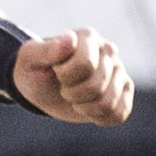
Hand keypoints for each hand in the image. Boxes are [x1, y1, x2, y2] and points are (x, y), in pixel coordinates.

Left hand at [15, 28, 132, 124]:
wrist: (41, 87)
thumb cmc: (35, 70)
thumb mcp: (30, 59)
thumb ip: (47, 49)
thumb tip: (70, 39)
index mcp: (88, 37)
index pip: (86, 64)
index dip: (65, 76)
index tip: (56, 71)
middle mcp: (109, 51)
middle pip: (97, 85)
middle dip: (73, 94)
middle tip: (64, 88)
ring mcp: (119, 71)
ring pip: (108, 102)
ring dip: (85, 108)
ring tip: (75, 98)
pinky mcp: (124, 91)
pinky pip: (120, 114)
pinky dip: (100, 118)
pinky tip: (88, 109)